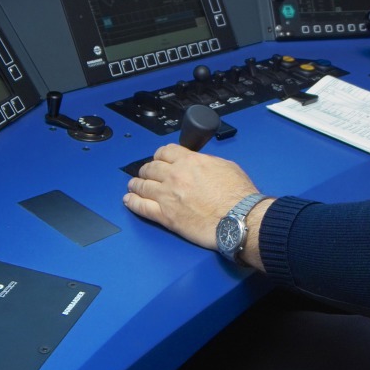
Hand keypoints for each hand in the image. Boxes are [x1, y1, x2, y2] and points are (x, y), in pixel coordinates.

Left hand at [123, 143, 259, 250]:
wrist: (239, 218)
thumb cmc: (238, 195)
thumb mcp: (226, 166)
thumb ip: (207, 162)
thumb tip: (200, 163)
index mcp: (189, 161)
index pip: (165, 151)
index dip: (160, 155)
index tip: (159, 159)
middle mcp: (175, 176)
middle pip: (150, 168)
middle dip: (147, 170)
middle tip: (146, 173)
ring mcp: (167, 196)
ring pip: (142, 186)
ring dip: (136, 184)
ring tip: (133, 186)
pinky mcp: (165, 216)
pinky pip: (142, 207)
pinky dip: (133, 203)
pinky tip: (129, 201)